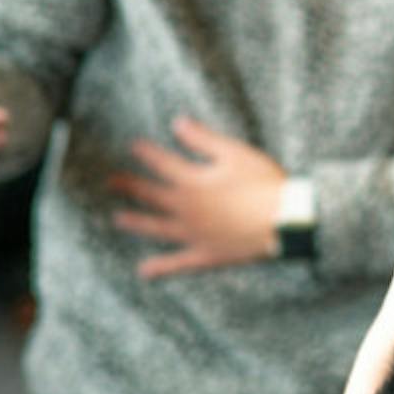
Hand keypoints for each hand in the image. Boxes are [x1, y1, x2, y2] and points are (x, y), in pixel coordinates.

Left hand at [110, 118, 286, 277]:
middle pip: (151, 195)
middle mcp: (186, 209)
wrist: (284, 221)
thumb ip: (203, 139)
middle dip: (129, 186)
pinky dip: (161, 267)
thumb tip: (177, 123)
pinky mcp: (206, 254)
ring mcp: (193, 234)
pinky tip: (144, 271)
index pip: (163, 163)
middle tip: (110, 181)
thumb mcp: (235, 153)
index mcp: (193, 182)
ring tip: (118, 219)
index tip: (133, 146)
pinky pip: (178, 262)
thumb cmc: (264, 183)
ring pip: (156, 228)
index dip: (147, 153)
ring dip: (136, 223)